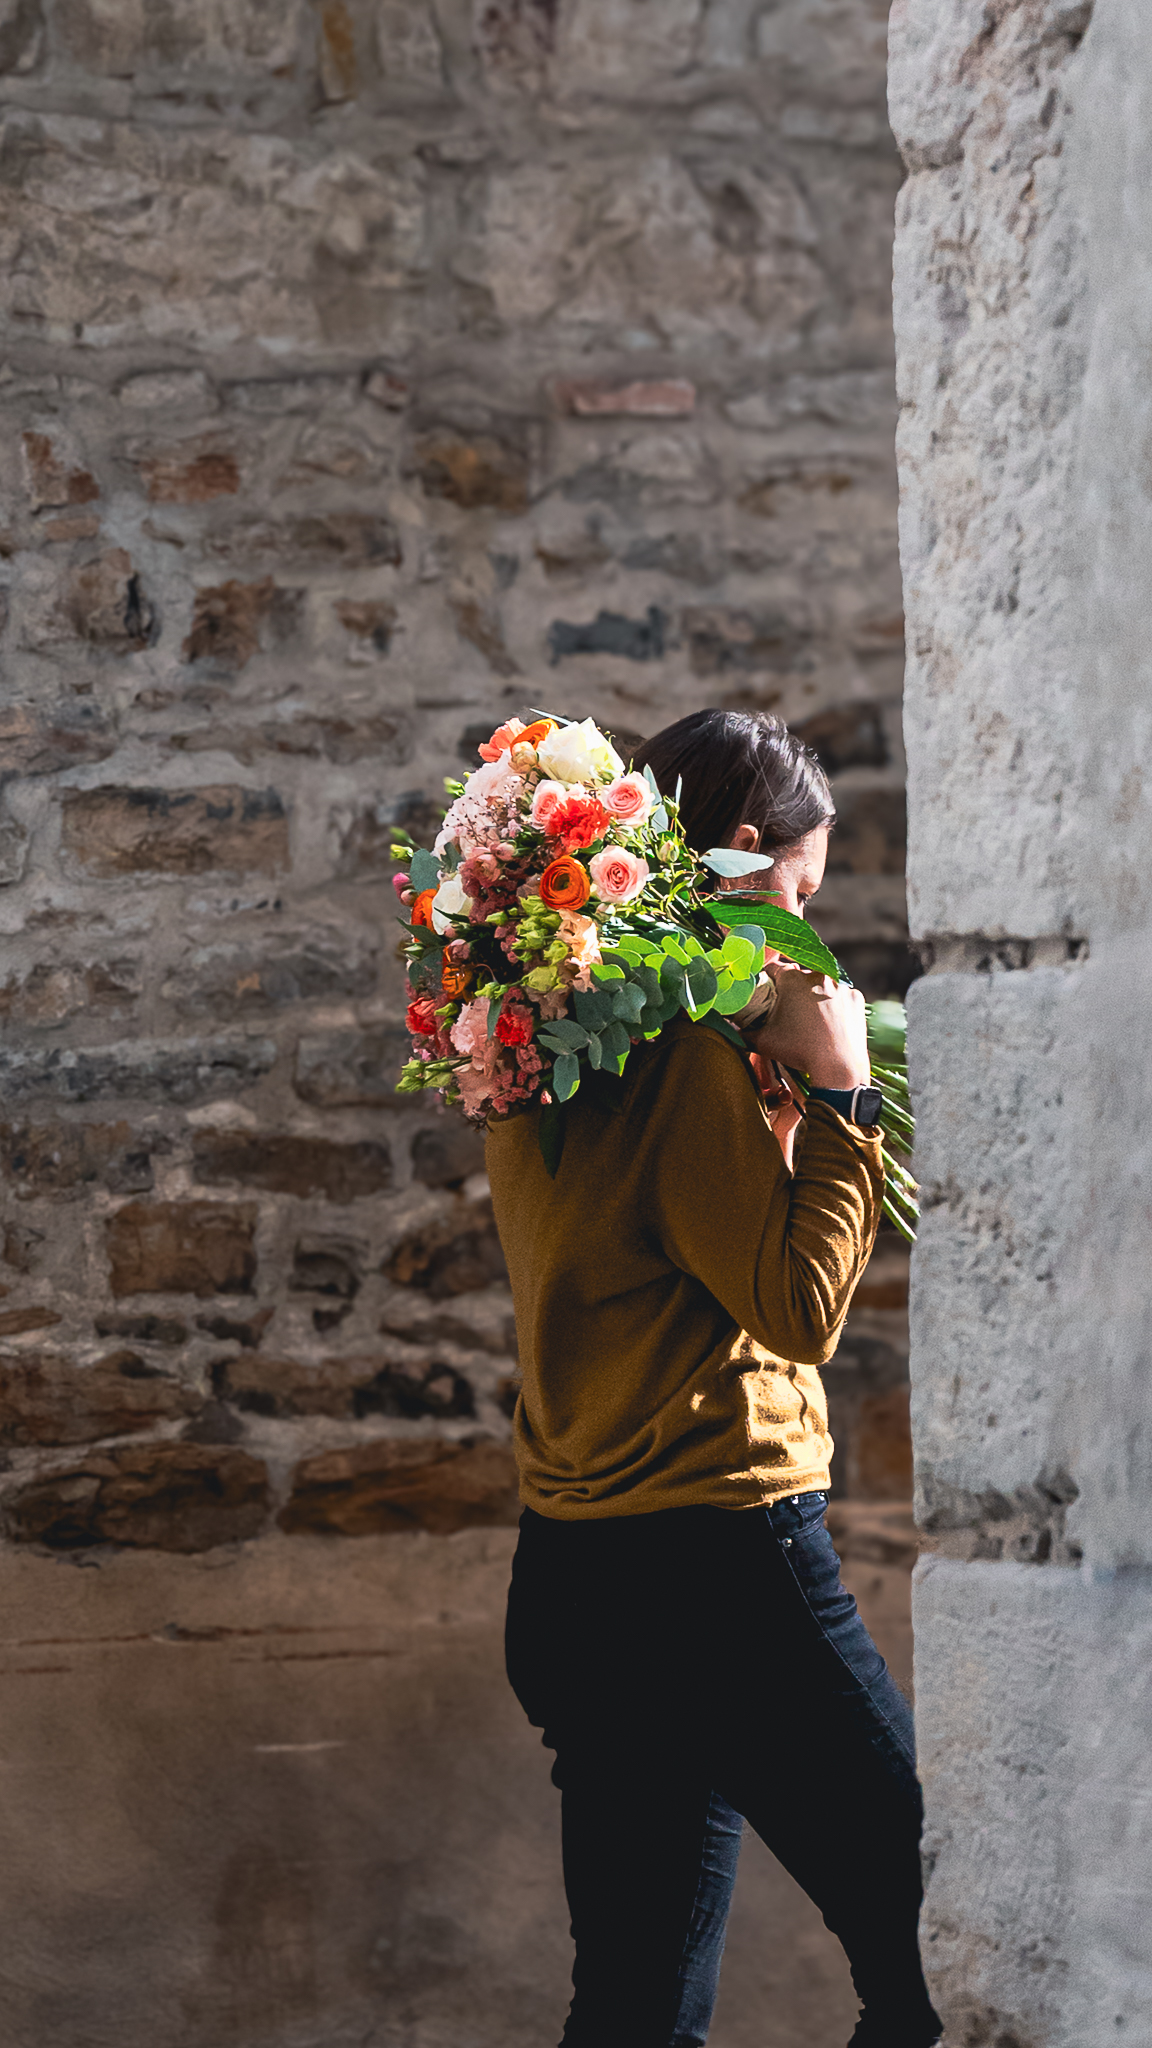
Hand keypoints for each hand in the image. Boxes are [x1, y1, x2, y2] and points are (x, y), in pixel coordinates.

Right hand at [742, 963, 869, 1089]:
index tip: (766, 992)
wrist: (837, 1067)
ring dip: (814, 997)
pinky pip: (841, 996)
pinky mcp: (856, 997)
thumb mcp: (764, 1042)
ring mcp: (840, 985)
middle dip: (792, 990)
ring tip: (810, 1020)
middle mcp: (817, 975)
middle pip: (799, 977)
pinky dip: (835, 1006)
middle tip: (788, 1010)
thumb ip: (743, 1032)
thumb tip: (730, 1029)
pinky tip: (829, 1023)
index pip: (773, 969)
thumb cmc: (799, 1051)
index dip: (767, 980)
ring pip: (821, 985)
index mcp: (792, 979)